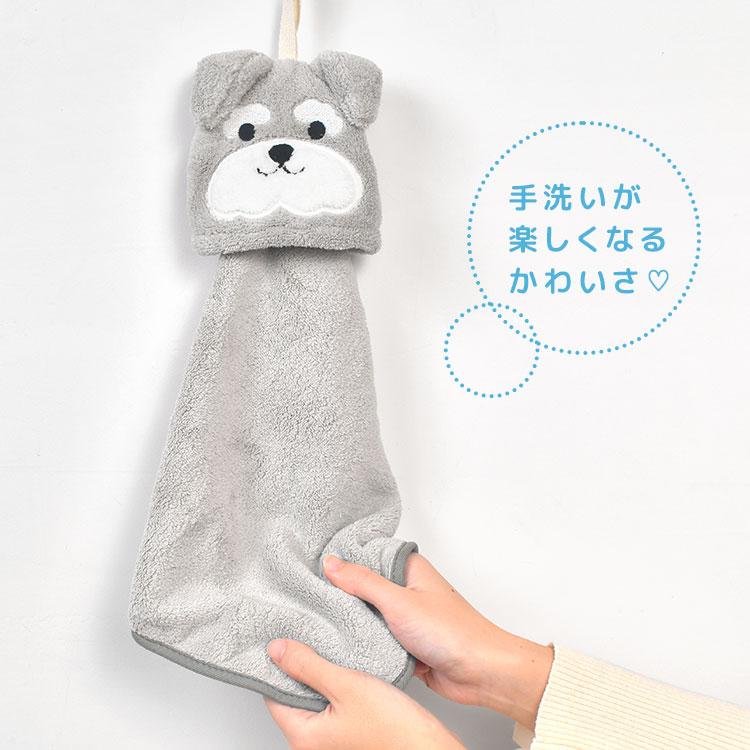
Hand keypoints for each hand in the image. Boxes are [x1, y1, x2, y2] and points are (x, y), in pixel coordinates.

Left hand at [265, 639, 464, 749]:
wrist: (430, 749)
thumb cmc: (395, 730)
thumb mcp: (346, 686)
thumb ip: (308, 666)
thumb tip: (276, 650)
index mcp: (303, 737)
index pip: (274, 694)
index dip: (278, 663)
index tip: (284, 638)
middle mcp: (313, 745)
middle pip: (293, 696)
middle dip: (301, 666)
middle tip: (308, 636)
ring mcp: (332, 742)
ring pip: (314, 700)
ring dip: (321, 675)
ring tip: (329, 649)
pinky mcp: (349, 736)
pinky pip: (332, 706)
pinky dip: (336, 687)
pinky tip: (348, 669)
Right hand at [323, 553, 552, 729]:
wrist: (480, 672)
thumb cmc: (453, 632)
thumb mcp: (399, 602)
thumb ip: (363, 582)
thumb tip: (332, 563)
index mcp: (409, 568)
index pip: (367, 556)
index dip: (343, 560)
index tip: (314, 565)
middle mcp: (407, 589)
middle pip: (364, 586)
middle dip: (343, 594)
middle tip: (311, 596)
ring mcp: (405, 617)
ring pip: (368, 615)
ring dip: (353, 622)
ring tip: (320, 620)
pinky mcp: (404, 643)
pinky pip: (375, 639)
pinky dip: (363, 643)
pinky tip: (342, 644)